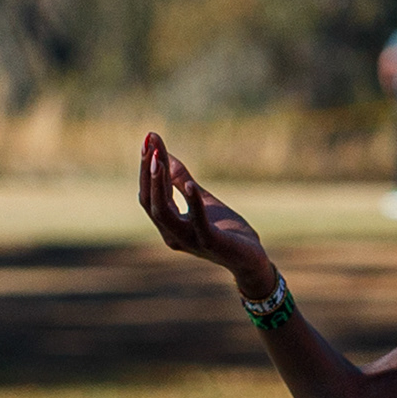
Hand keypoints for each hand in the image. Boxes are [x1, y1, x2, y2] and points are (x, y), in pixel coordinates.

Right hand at [140, 131, 275, 300]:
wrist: (251, 258)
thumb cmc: (225, 229)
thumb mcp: (201, 199)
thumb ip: (182, 181)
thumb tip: (163, 155)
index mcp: (168, 225)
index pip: (148, 194)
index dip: (146, 167)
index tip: (148, 139)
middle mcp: (172, 235)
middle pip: (149, 201)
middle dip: (147, 171)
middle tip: (148, 143)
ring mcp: (189, 240)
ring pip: (162, 212)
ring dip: (159, 184)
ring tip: (158, 159)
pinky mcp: (209, 243)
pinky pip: (197, 222)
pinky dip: (192, 202)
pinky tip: (191, 184)